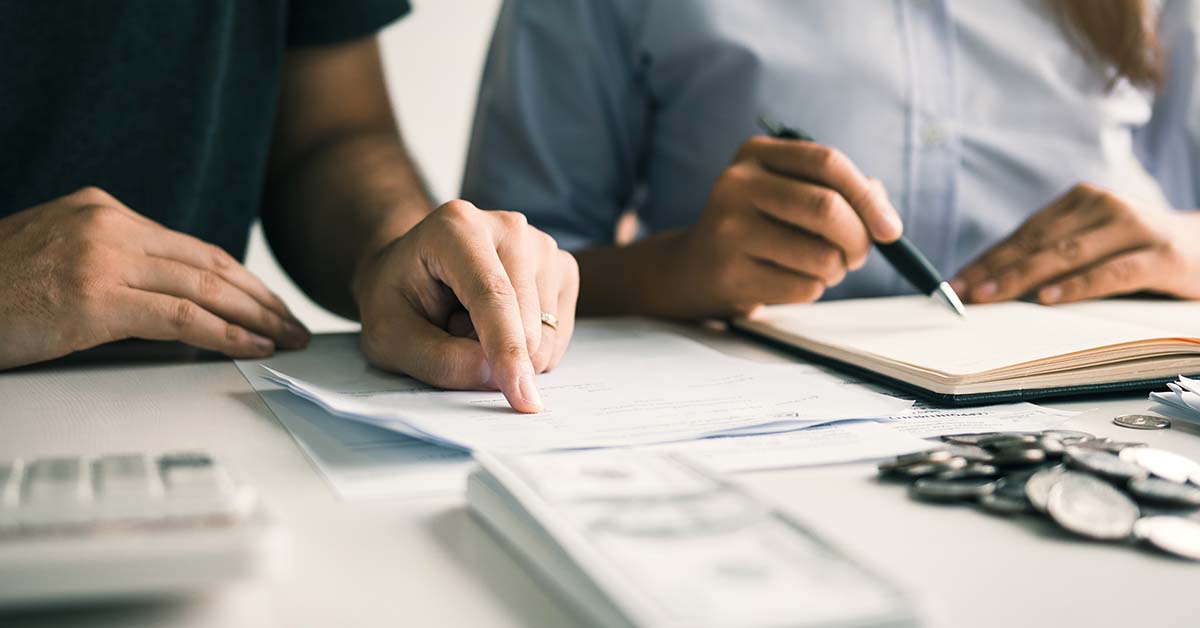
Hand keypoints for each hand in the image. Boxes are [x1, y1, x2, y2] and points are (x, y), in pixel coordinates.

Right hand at [0, 187, 309, 368]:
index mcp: (101, 211)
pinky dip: (225, 334)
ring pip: (203, 286)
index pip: (191, 247)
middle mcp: (108, 225)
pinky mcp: (95, 297)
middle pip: (207, 262)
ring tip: (286, 338)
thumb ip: (110, 264)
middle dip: (259, 297)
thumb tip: (169, 295)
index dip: (240, 278)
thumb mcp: (56, 258)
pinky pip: (180, 317)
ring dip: (255, 317)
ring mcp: (101, 258)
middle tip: (293, 322)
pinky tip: (253, 347)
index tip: (268, 301)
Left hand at [352, 200, 578, 413]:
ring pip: (547, 332)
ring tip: (471, 323)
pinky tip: (500, 324)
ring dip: (510, 350)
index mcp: (457, 227)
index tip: (522, 398)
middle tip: (450, 331)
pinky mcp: (562, 268)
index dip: (507, 349)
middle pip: (526, 318)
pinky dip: (529, 348)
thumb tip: (496, 376)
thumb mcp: (390, 337)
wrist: (412, 271)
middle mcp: (508, 227)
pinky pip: (558, 335)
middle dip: (494, 354)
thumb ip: (438, 360)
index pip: (492, 295)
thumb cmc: (397, 300)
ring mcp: (541, 245)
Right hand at [663, 135, 902, 317]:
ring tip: (817, 267)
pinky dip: (812, 289)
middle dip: (858, 240)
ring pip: (821, 255)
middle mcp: (736, 184)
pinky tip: (787, 280)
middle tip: (859, 256)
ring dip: (835, 269)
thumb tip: (884, 216)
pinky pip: (804, 288)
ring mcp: (729, 229)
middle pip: (826, 209)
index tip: (891, 230)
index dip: (868, 197)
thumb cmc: (757, 226)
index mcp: (756, 153)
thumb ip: (838, 191)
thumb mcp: (787, 193)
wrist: (692, 268)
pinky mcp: (730, 273)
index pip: (827, 163)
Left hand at [952, 183, 1199, 304]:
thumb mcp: (1094, 245)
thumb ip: (1053, 255)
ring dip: (1023, 278)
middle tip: (964, 295)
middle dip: (996, 272)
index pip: (1024, 234)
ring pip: (1067, 255)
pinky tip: (1049, 299)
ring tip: (992, 298)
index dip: (987, 260)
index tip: (955, 285)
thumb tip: (992, 283)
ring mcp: (1134, 228)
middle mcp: (1104, 207)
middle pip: (1038, 243)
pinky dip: (1077, 286)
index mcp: (1081, 201)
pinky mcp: (1162, 256)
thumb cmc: (1139, 251)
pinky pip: (1112, 273)